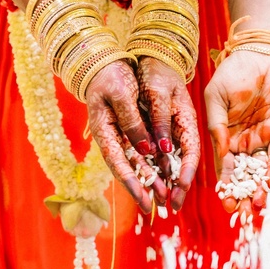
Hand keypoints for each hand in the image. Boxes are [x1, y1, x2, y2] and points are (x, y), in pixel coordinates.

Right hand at [85, 58, 158, 213]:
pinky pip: (143, 150)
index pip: (117, 163)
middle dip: (144, 188)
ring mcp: (121, 135)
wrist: (105, 62)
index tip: (142, 200)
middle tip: (158, 206)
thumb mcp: (121, 94)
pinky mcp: (131, 129)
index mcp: (104, 131)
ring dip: (151, 179)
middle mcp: (112, 138)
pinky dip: (154, 162)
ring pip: (138, 161)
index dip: (131, 183)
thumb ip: (132, 122)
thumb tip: (147, 150)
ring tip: (166, 195)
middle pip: (129, 168)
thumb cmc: (110, 75)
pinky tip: (165, 174)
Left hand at [136, 56, 198, 212]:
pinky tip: (146, 184)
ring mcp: (168, 132)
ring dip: (163, 182)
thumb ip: (161, 121)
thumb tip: (163, 151)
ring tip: (157, 203)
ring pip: (166, 162)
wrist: (148, 57)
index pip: (192, 151)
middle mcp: (179, 130)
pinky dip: (151, 170)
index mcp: (188, 120)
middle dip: (176, 186)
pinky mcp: (155, 132)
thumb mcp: (159, 93)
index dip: (188, 172)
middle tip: (170, 207)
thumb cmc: (156, 72)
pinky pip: (153, 154)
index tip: (181, 189)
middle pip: (180, 162)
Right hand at [205, 52, 269, 197]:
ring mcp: (266, 135)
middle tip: (245, 213)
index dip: (226, 184)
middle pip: (246, 172)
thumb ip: (217, 124)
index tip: (225, 202)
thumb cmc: (233, 72)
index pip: (226, 165)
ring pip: (265, 166)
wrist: (260, 53)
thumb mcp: (217, 96)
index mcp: (227, 135)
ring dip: (263, 186)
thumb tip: (222, 151)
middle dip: (245, 192)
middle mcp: (246, 140)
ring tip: (263, 205)